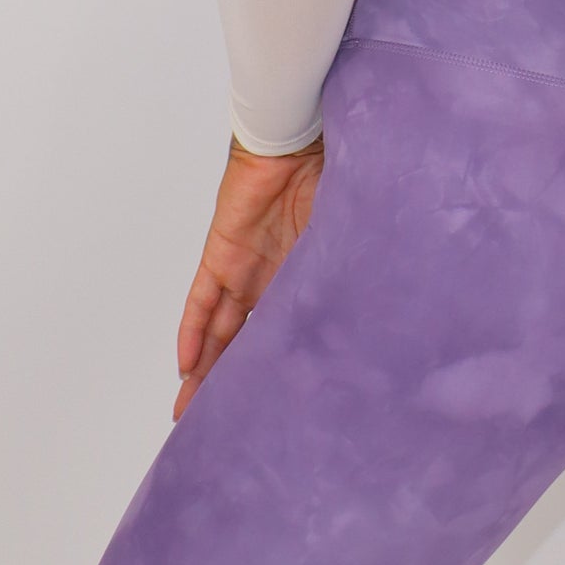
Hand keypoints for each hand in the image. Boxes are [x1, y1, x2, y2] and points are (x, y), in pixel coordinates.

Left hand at [174, 136, 325, 419]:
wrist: (301, 137)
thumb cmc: (332, 175)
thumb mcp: (345, 238)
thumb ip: (348, 275)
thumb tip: (378, 320)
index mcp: (301, 276)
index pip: (281, 333)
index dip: (272, 369)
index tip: (273, 408)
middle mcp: (268, 278)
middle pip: (242, 342)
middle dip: (230, 382)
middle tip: (220, 427)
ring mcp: (242, 267)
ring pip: (217, 331)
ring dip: (205, 370)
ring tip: (194, 412)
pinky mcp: (221, 254)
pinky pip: (201, 301)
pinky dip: (193, 332)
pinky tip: (186, 368)